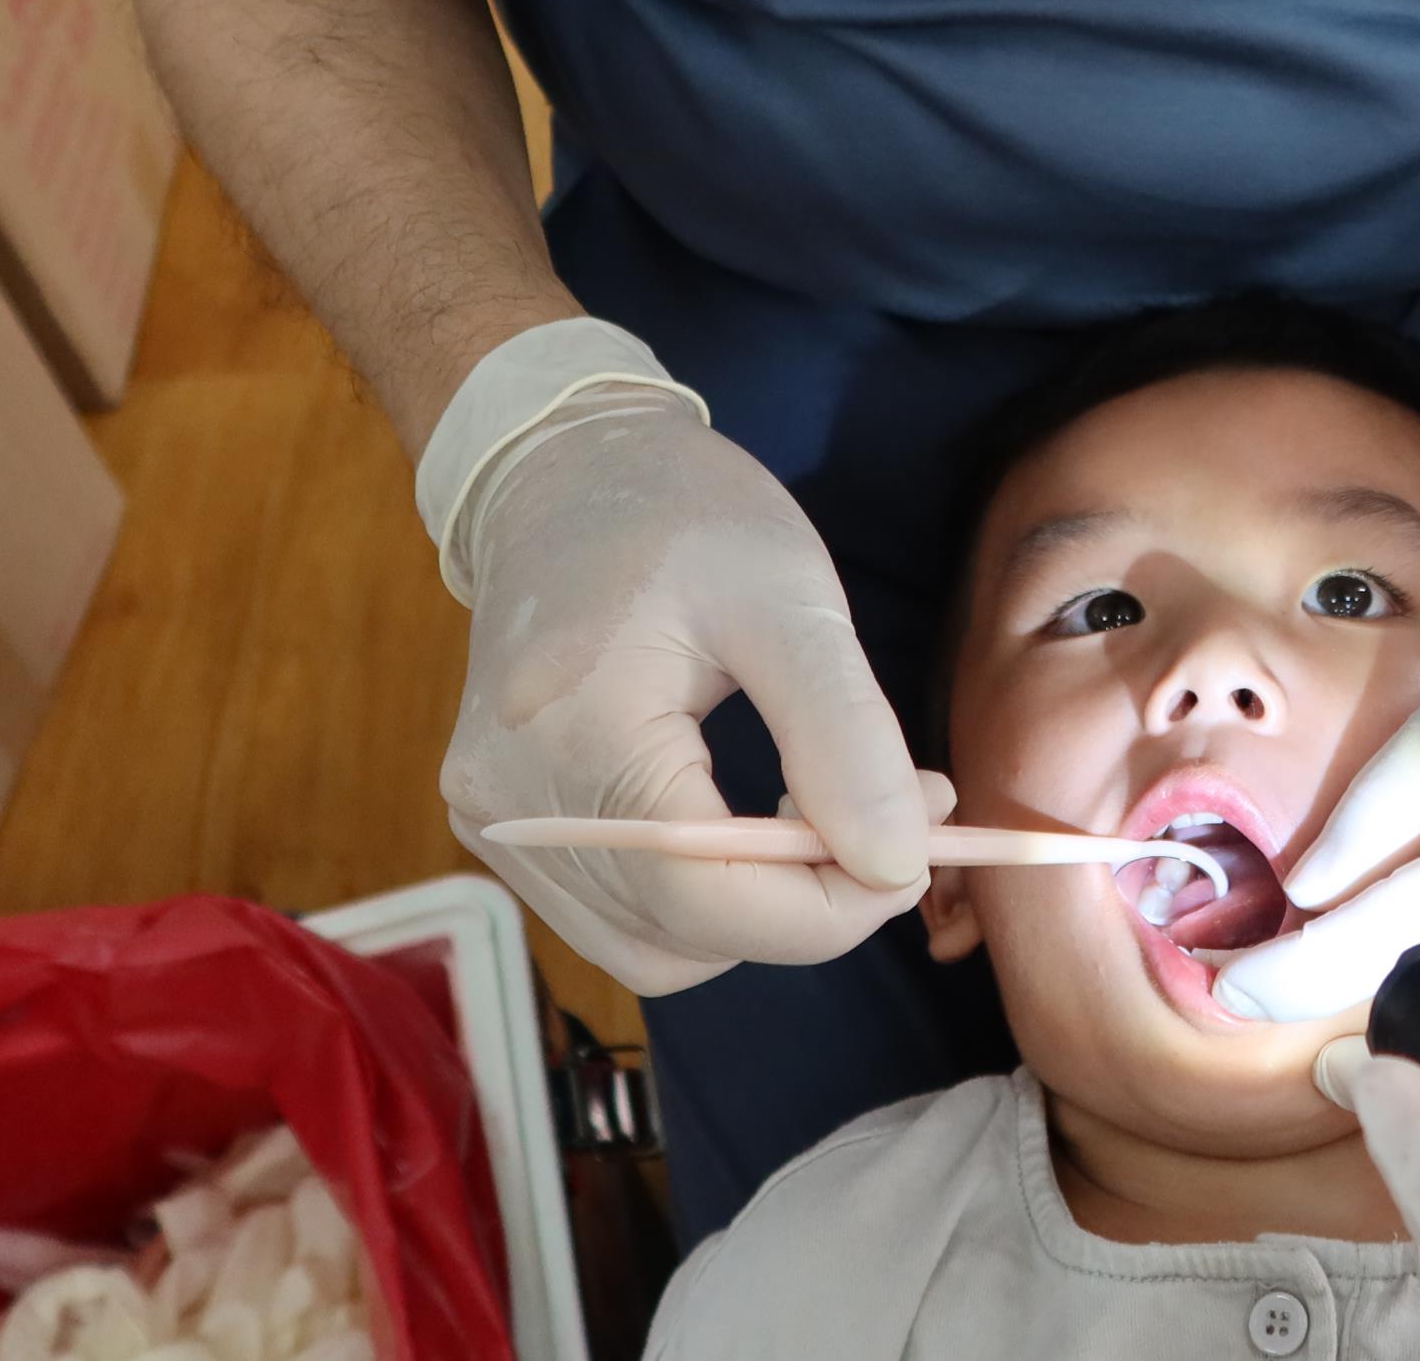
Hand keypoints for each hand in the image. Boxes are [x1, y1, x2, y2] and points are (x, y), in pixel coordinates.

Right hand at [421, 319, 933, 994]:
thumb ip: (843, 737)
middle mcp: (512, 805)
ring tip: (824, 803)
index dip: (833, 905)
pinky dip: (705, 897)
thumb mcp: (790, 599)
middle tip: (900, 807)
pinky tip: (749, 818)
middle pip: (686, 935)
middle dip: (812, 898)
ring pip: (658, 947)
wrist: (564, 472)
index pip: (710, 900)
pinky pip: (621, 916)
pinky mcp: (503, 827)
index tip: (926, 840)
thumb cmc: (682, 516)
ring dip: (762, 907)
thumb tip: (895, 867)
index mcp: (575, 737)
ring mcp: (493, 824)